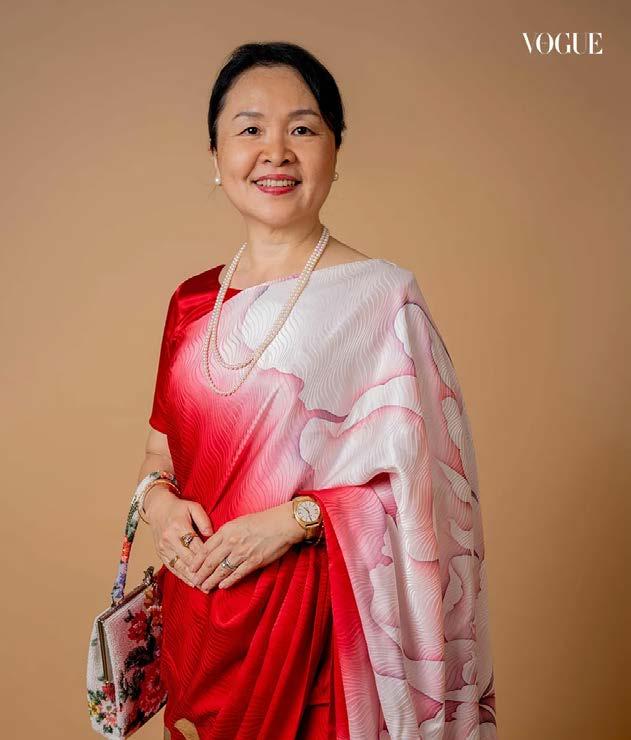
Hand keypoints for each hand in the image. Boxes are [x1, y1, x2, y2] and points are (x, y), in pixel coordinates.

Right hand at [143, 484, 214, 587]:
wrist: (158, 508)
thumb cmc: (179, 507)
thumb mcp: (193, 507)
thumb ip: (204, 520)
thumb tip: (211, 535)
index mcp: (179, 526)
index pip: (195, 545)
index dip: (206, 557)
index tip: (218, 566)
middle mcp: (170, 539)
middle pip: (187, 559)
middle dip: (201, 572)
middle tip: (213, 582)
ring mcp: (163, 547)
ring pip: (179, 566)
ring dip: (192, 578)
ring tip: (204, 587)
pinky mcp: (160, 553)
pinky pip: (171, 567)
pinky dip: (182, 576)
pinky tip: (191, 583)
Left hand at [188, 502, 305, 591]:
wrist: (282, 524)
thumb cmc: (262, 521)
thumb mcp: (239, 522)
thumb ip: (226, 533)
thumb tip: (216, 544)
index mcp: (227, 530)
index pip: (206, 548)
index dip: (196, 561)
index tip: (190, 568)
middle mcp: (231, 542)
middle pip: (210, 562)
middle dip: (200, 574)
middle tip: (194, 582)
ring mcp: (242, 553)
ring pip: (221, 570)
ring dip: (211, 581)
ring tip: (204, 588)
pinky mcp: (253, 561)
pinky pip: (237, 574)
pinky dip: (228, 581)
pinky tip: (222, 586)